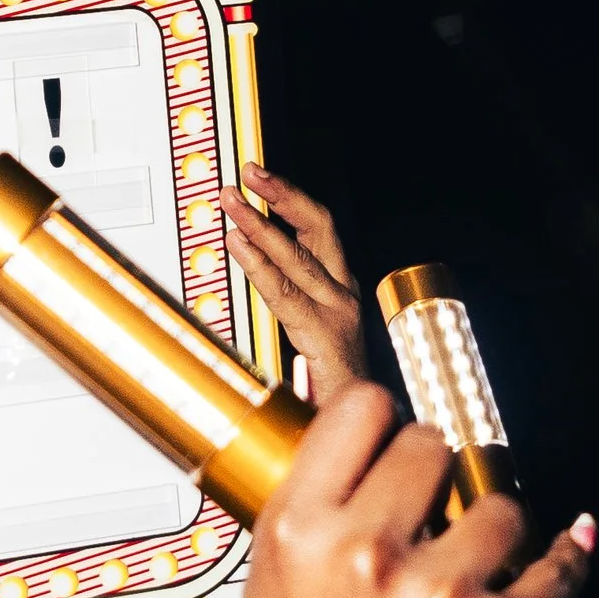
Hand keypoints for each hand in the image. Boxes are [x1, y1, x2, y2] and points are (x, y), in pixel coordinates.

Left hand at [218, 166, 372, 403]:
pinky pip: (285, 293)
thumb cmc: (336, 387)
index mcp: (340, 289)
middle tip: (248, 171)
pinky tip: (237, 243)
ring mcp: (337, 313)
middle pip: (317, 227)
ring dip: (259, 222)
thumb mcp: (309, 337)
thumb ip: (287, 302)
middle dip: (281, 193)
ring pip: (297, 255)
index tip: (259, 178)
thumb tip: (250, 267)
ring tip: (230, 200)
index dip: (289, 199)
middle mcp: (343, 294)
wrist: (368, 427)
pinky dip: (258, 264)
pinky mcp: (325, 337)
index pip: (318, 230)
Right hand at [242, 385, 588, 597]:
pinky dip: (561, 566)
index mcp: (296, 540)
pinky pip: (556, 562)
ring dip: (496, 533)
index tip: (392, 436)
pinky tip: (553, 565)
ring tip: (471, 579)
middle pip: (431, 444)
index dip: (382, 421)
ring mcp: (438, 592)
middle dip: (439, 478)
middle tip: (433, 519)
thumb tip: (342, 442)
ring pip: (499, 503)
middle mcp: (364, 556)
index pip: (359, 411)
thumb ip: (308, 525)